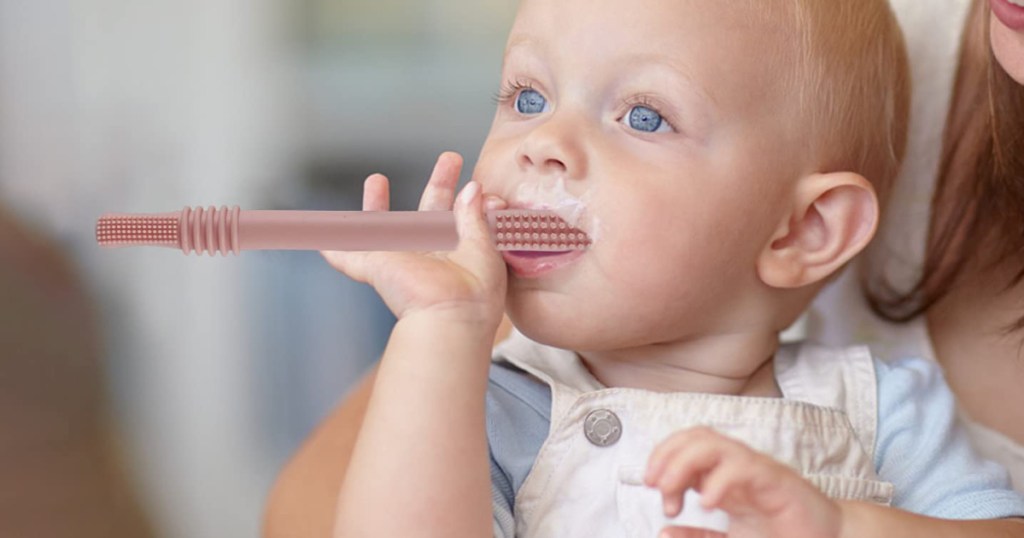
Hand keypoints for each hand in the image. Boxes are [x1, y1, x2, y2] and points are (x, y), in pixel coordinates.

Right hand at [321, 152, 508, 326]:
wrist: (450, 316)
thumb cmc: (475, 291)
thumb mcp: (485, 247)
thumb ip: (476, 217)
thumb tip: (473, 189)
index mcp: (459, 253)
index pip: (463, 219)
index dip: (468, 198)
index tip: (475, 182)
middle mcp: (431, 256)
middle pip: (430, 213)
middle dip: (439, 183)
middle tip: (450, 157)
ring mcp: (401, 260)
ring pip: (383, 228)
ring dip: (377, 204)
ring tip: (375, 179)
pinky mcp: (375, 265)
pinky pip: (347, 257)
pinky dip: (333, 248)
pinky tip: (322, 240)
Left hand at [645, 427, 841, 537]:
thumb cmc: (781, 534)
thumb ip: (697, 536)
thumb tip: (662, 532)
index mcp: (724, 474)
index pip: (686, 442)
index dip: (661, 454)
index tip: (650, 482)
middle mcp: (739, 465)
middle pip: (696, 436)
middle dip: (668, 456)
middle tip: (657, 487)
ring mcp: (758, 469)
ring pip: (714, 443)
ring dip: (684, 464)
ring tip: (674, 495)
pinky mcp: (777, 481)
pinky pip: (744, 467)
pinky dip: (719, 481)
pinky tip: (708, 503)